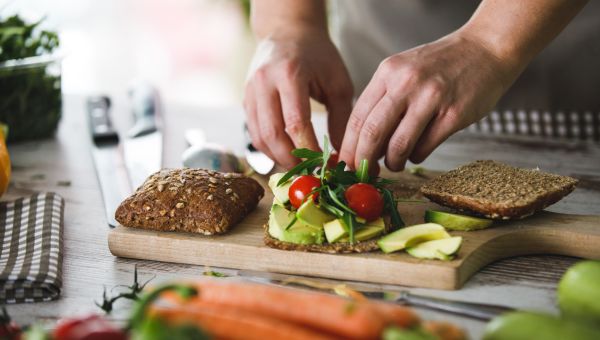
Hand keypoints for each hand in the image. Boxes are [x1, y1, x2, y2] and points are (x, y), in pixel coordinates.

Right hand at [244, 29, 352, 168]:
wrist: (287, 32)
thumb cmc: (318, 56)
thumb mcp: (338, 82)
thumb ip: (342, 119)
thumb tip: (343, 156)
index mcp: (290, 74)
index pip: (296, 123)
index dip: (310, 150)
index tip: (326, 165)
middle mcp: (264, 83)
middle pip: (272, 134)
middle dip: (292, 160)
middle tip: (311, 173)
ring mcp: (250, 92)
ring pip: (259, 137)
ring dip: (279, 158)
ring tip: (301, 166)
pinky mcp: (245, 100)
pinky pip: (254, 133)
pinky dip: (270, 149)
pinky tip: (287, 154)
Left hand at [339, 30, 518, 171]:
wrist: (485, 49)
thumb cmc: (440, 66)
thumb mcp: (403, 71)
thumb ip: (383, 101)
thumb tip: (363, 143)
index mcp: (388, 72)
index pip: (357, 117)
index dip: (349, 146)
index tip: (347, 164)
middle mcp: (406, 83)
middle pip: (372, 133)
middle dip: (364, 160)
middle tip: (365, 172)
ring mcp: (431, 98)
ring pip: (398, 146)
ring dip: (392, 163)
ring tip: (394, 164)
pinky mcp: (454, 115)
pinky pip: (424, 148)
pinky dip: (416, 157)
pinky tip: (417, 152)